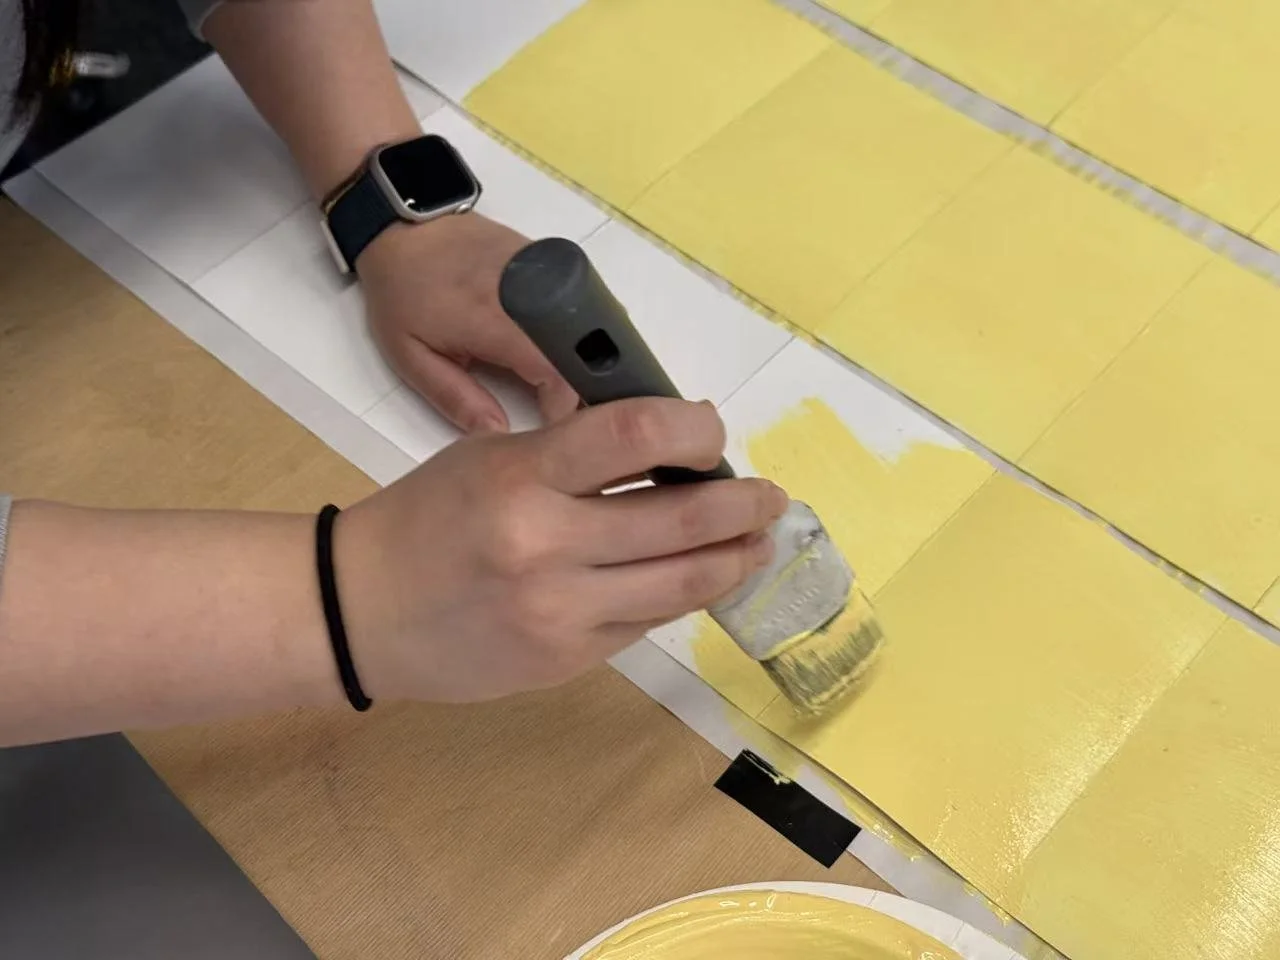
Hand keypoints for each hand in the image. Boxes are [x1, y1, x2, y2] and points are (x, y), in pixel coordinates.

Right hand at [335, 398, 787, 702]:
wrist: (360, 612)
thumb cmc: (428, 518)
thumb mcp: (491, 458)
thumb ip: (575, 453)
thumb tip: (671, 451)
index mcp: (523, 476)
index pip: (636, 434)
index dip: (697, 430)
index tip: (712, 433)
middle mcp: (546, 545)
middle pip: (683, 520)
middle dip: (746, 506)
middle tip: (770, 498)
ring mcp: (560, 612)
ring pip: (683, 585)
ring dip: (734, 560)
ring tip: (756, 545)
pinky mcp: (567, 660)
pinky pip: (647, 624)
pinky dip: (679, 596)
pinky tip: (694, 579)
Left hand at [357, 212, 579, 432]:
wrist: (402, 228)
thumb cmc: (402, 294)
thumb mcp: (410, 356)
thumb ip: (454, 397)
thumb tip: (497, 432)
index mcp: (494, 322)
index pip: (555, 372)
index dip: (564, 407)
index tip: (556, 429)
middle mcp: (529, 292)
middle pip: (584, 349)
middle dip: (584, 385)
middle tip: (565, 407)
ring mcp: (544, 268)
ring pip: (590, 322)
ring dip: (588, 355)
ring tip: (570, 378)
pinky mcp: (549, 256)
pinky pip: (581, 298)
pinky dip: (580, 326)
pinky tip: (565, 343)